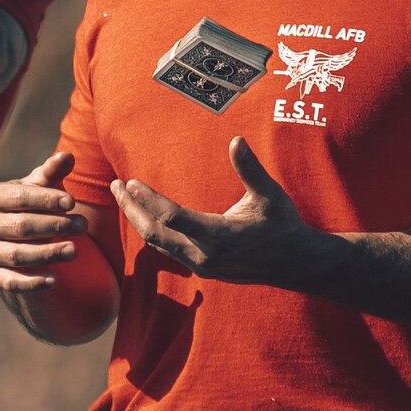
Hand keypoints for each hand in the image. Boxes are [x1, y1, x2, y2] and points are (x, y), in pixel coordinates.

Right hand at [0, 151, 86, 291]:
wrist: (13, 236)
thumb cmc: (30, 204)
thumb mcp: (39, 187)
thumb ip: (52, 172)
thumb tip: (67, 156)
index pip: (19, 197)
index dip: (46, 199)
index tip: (72, 202)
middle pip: (21, 226)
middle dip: (55, 225)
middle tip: (83, 225)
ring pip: (18, 255)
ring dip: (48, 253)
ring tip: (75, 250)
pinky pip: (11, 282)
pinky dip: (32, 283)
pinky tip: (55, 280)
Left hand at [112, 137, 325, 287]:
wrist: (295, 264)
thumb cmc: (283, 225)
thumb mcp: (269, 195)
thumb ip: (250, 169)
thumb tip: (236, 140)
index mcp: (218, 235)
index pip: (171, 217)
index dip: (148, 199)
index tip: (130, 181)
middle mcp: (204, 255)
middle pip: (154, 232)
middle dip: (132, 208)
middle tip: (115, 186)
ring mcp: (201, 265)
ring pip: (158, 243)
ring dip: (139, 219)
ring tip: (123, 196)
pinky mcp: (202, 269)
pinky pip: (168, 250)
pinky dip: (153, 231)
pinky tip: (145, 215)